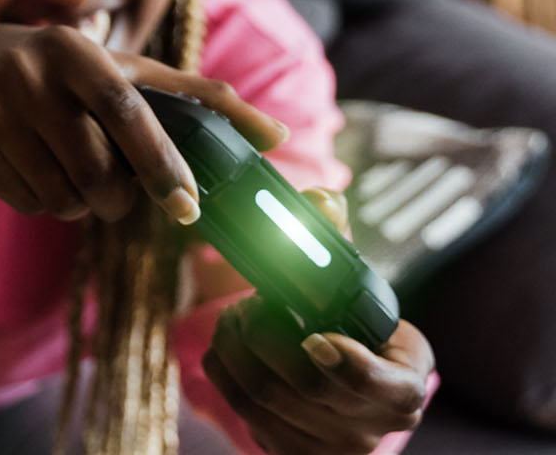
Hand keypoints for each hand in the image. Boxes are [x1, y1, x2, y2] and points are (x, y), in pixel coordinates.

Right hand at [0, 24, 287, 222]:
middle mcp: (29, 75)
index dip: (160, 162)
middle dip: (116, 199)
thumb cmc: (60, 69)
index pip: (126, 111)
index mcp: (74, 49)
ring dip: (78, 202)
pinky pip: (29, 203)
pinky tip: (32, 168)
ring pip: (62, 197)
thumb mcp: (119, 67)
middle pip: (94, 171)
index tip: (187, 207)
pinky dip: (43, 201)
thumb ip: (195, 98)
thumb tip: (275, 135)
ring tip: (67, 170)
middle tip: (116, 194)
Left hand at [203, 186, 431, 453]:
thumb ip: (341, 249)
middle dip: (263, 336)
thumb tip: (320, 199)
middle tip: (247, 306)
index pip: (380, 388)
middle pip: (303, 387)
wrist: (347, 391)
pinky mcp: (289, 453)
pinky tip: (227, 347)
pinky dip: (225, 372)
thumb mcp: (365, 298)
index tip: (315, 338)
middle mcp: (372, 427)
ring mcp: (329, 447)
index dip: (346, 364)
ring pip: (263, 399)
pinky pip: (243, 413)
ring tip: (234, 320)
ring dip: (235, 350)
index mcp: (403, 386)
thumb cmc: (358, 333)